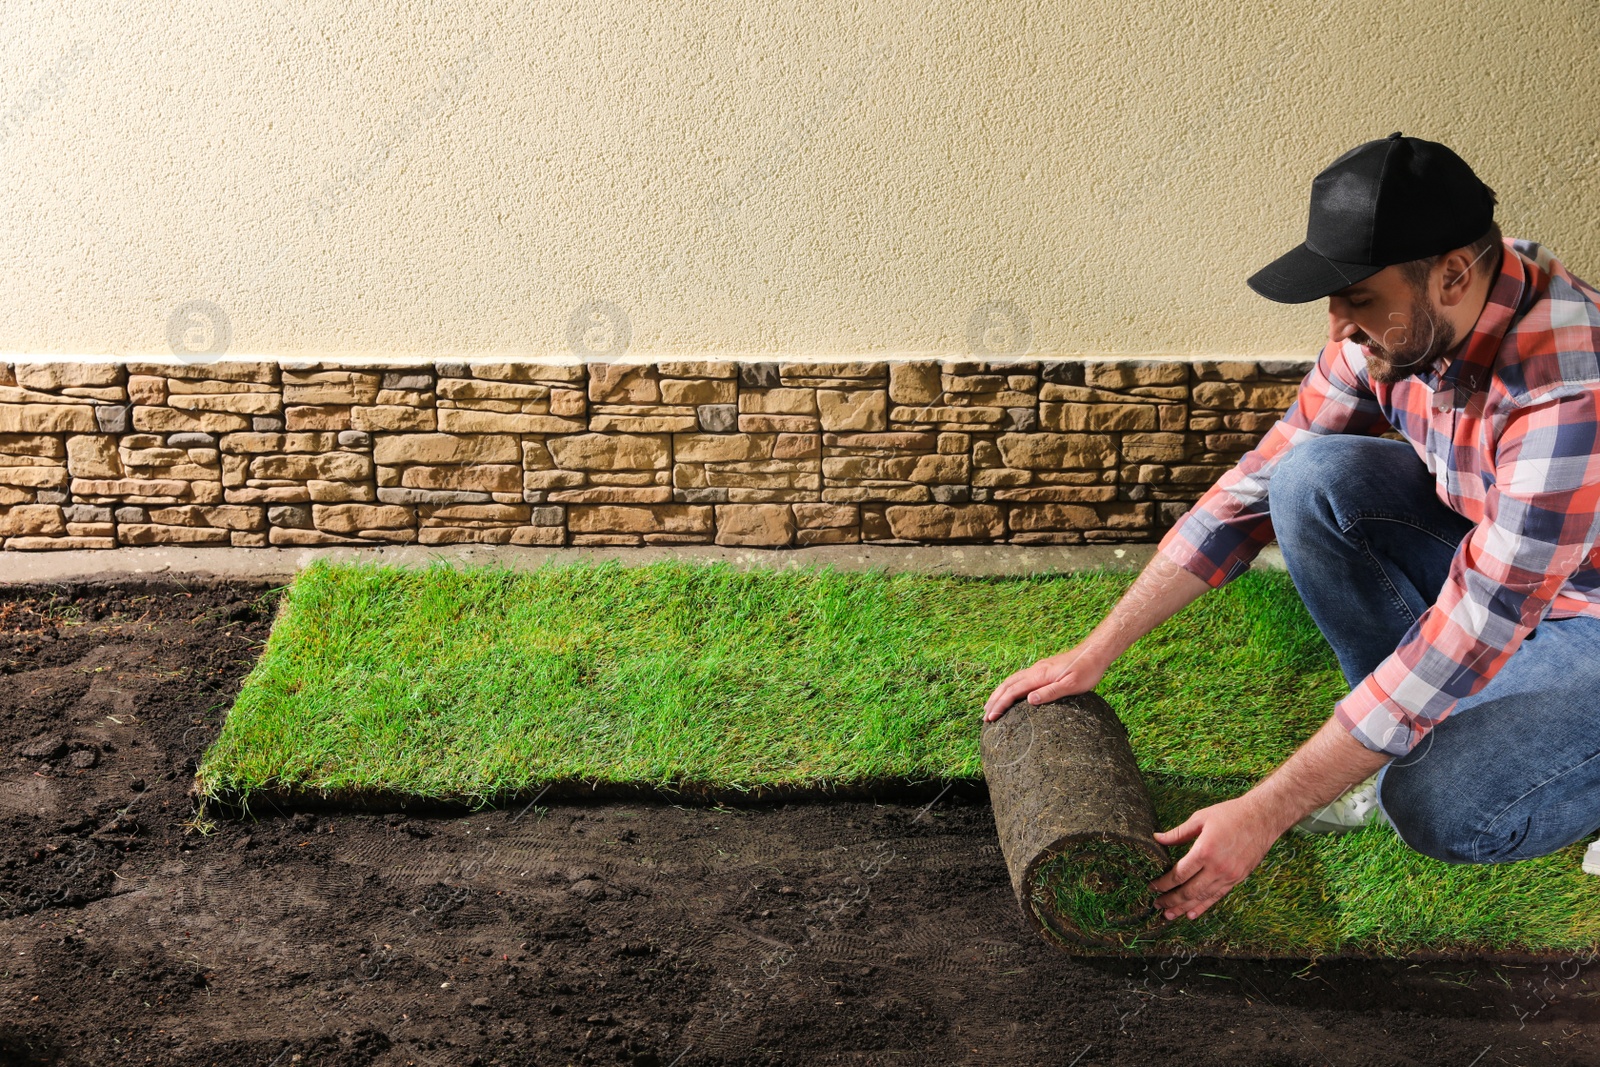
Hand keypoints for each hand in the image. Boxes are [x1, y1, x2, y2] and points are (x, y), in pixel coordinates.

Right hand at [981, 643, 1108, 721]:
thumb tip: (1029, 700)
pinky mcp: (1043, 670)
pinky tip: (1010, 694)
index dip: (1000, 704)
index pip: (1013, 691)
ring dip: (999, 693)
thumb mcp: (1072, 685)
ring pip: (1011, 681)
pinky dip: (1008, 688)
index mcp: (1039, 675)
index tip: (991, 717)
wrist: (1094, 653)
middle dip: (994, 700)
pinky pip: (1019, 679)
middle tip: (985, 716)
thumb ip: (1050, 692)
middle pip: (1007, 685)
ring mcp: (1038, 669)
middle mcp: (1035, 671)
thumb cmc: (1086, 670)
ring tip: (990, 706)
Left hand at [1146, 793, 1282, 921]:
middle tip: (1156, 905)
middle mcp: (1217, 867)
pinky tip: (1192, 914)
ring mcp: (1229, 875)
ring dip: (1184, 908)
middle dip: (1171, 900)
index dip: (1164, 883)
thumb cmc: (1231, 814)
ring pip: (1203, 897)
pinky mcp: (1238, 878)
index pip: (1179, 874)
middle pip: (1189, 891)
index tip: (1152, 887)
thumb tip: (1157, 838)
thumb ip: (1178, 833)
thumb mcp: (1201, 818)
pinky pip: (1218, 896)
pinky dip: (1204, 906)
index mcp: (1205, 851)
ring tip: (1169, 915)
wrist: (1263, 818)